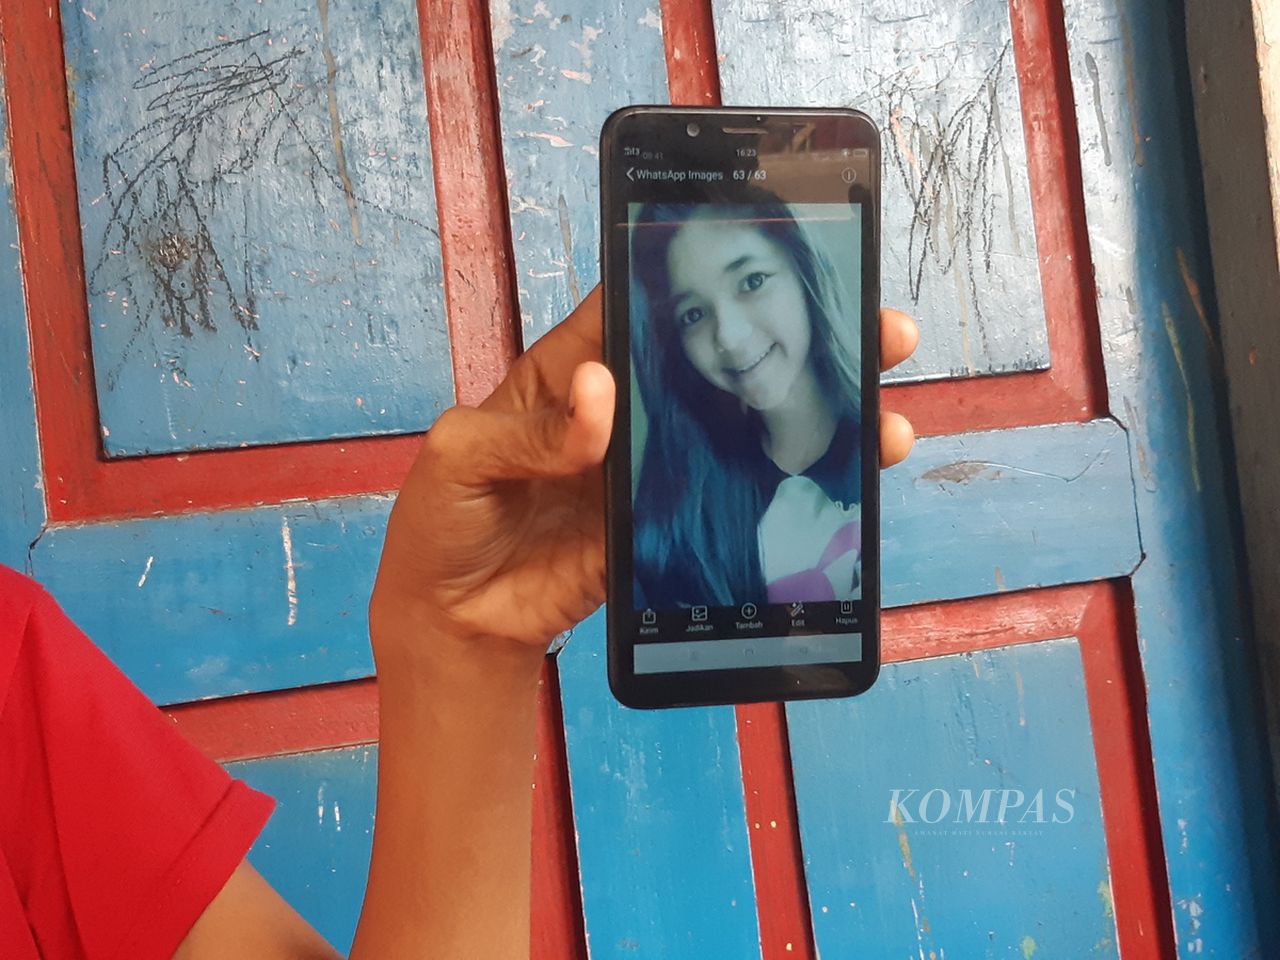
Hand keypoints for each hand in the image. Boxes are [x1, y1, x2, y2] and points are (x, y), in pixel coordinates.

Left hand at [370, 290, 918, 657]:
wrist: (454, 620)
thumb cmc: (442, 519)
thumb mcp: (458, 456)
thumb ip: (526, 430)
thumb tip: (600, 399)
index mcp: (571, 372)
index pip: (647, 306)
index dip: (707, 276)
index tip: (776, 251)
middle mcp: (624, 414)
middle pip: (722, 364)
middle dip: (798, 343)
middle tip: (875, 330)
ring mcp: (651, 473)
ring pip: (742, 432)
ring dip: (815, 419)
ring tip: (881, 414)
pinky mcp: (664, 531)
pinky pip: (733, 504)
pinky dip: (789, 494)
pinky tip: (843, 484)